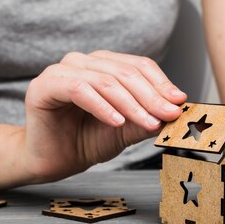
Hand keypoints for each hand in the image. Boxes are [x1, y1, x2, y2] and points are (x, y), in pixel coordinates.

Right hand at [22, 50, 186, 182]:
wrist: (52, 161)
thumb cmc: (84, 141)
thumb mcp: (125, 130)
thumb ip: (147, 117)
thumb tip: (176, 110)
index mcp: (101, 64)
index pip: (138, 65)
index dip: (161, 83)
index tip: (179, 103)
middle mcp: (82, 62)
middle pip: (124, 72)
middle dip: (150, 96)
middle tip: (168, 115)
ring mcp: (61, 70)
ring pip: (104, 80)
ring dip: (130, 103)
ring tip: (147, 122)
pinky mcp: (44, 85)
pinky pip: (79, 90)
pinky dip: (102, 106)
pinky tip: (117, 122)